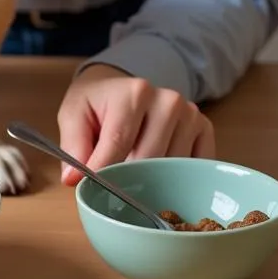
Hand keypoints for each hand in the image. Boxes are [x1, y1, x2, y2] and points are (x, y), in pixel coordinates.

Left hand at [56, 64, 214, 185]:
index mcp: (134, 92)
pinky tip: (160, 175)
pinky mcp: (204, 129)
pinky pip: (194, 168)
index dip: (103, 171)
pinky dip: (177, 179)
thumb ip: (73, 145)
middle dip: (127, 178)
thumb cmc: (96, 105)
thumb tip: (73, 179)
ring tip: (134, 172)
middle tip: (113, 185)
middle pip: (148, 159)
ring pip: (172, 169)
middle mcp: (168, 100)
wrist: (118, 88)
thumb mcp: (73, 115)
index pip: (119, 142)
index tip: (91, 190)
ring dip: (152, 179)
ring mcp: (190, 114)